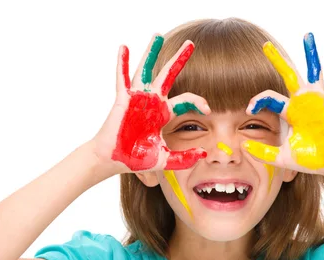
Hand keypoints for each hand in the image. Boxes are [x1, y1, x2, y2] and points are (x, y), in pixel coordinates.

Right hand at [92, 34, 210, 174]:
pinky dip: (122, 63)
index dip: (199, 102)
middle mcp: (152, 102)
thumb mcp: (165, 159)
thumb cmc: (136, 159)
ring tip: (158, 36)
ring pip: (146, 70)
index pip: (186, 100)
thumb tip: (203, 153)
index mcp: (163, 114)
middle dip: (180, 59)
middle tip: (190, 43)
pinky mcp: (124, 99)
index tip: (208, 110)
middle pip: (169, 75)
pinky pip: (123, 78)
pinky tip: (124, 48)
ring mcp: (138, 98)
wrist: (115, 160)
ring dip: (152, 53)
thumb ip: (184, 158)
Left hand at [243, 33, 323, 183]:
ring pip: (312, 71)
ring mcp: (317, 101)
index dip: (257, 100)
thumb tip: (243, 146)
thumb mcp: (282, 157)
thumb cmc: (310, 159)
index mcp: (289, 112)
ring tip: (307, 35)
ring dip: (310, 54)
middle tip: (265, 46)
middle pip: (287, 75)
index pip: (269, 98)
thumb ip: (263, 152)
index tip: (249, 109)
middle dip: (277, 60)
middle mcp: (302, 102)